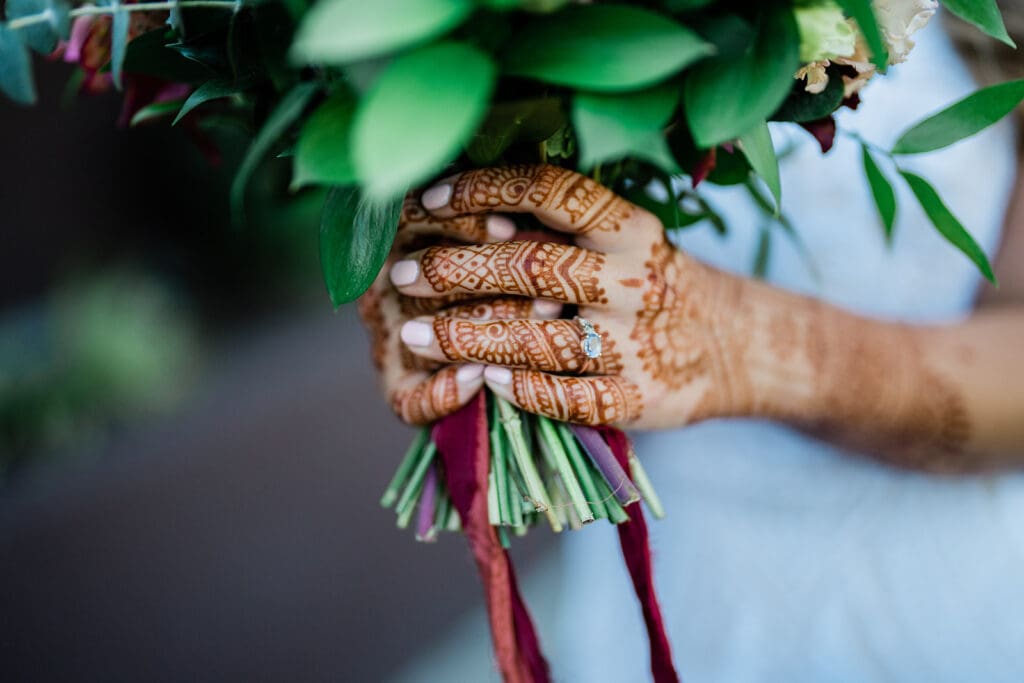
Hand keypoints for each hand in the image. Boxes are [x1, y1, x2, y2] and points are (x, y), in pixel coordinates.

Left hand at [388, 164, 750, 429]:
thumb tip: (478, 214)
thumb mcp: (624, 239)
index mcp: (630, 229)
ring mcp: (638, 344)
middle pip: (536, 267)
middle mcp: (635, 280)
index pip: (551, 193)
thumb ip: (563, 230)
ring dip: (472, 337)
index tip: (430, 199)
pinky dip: (526, 391)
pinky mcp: (639, 399)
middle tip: (404, 274)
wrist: (730, 345)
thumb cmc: (651, 282)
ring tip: (417, 335)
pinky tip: (484, 381)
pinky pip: (572, 399)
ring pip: (543, 339)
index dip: (486, 190)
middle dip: (459, 269)